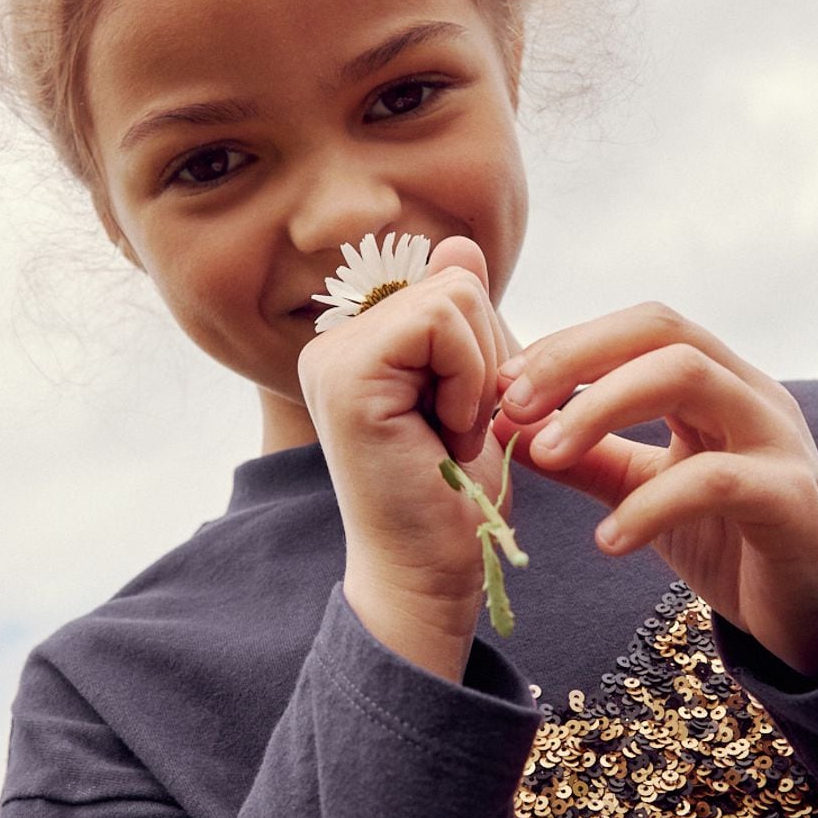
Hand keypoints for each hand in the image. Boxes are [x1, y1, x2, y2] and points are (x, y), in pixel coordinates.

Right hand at [297, 235, 517, 671]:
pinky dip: (467, 380)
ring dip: (478, 376)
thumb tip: (459, 244)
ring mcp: (332, 356)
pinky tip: (443, 432)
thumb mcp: (473, 390)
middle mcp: (333, 343)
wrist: (431, 574)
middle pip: (456, 284)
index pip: (451, 285)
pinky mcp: (346, 374)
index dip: (483, 349)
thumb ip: (463, 320)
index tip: (461, 416)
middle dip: (485, 360)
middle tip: (455, 430)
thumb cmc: (453, 496)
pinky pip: (441, 322)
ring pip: (454, 297)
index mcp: (360, 344)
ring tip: (447, 434)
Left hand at [493, 302, 817, 679]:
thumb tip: (509, 431)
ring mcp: (777, 440)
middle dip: (576, 358)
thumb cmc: (732, 541)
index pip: (640, 328)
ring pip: (688, 378)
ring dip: (600, 408)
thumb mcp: (646, 490)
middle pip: (662, 331)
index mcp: (718, 383)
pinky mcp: (791, 500)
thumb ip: (589, 459)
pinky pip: (715, 480)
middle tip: (512, 406)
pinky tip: (608, 540)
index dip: (568, 345)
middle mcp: (751, 393)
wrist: (813, 616)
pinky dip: (650, 505)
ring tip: (545, 454)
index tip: (503, 387)